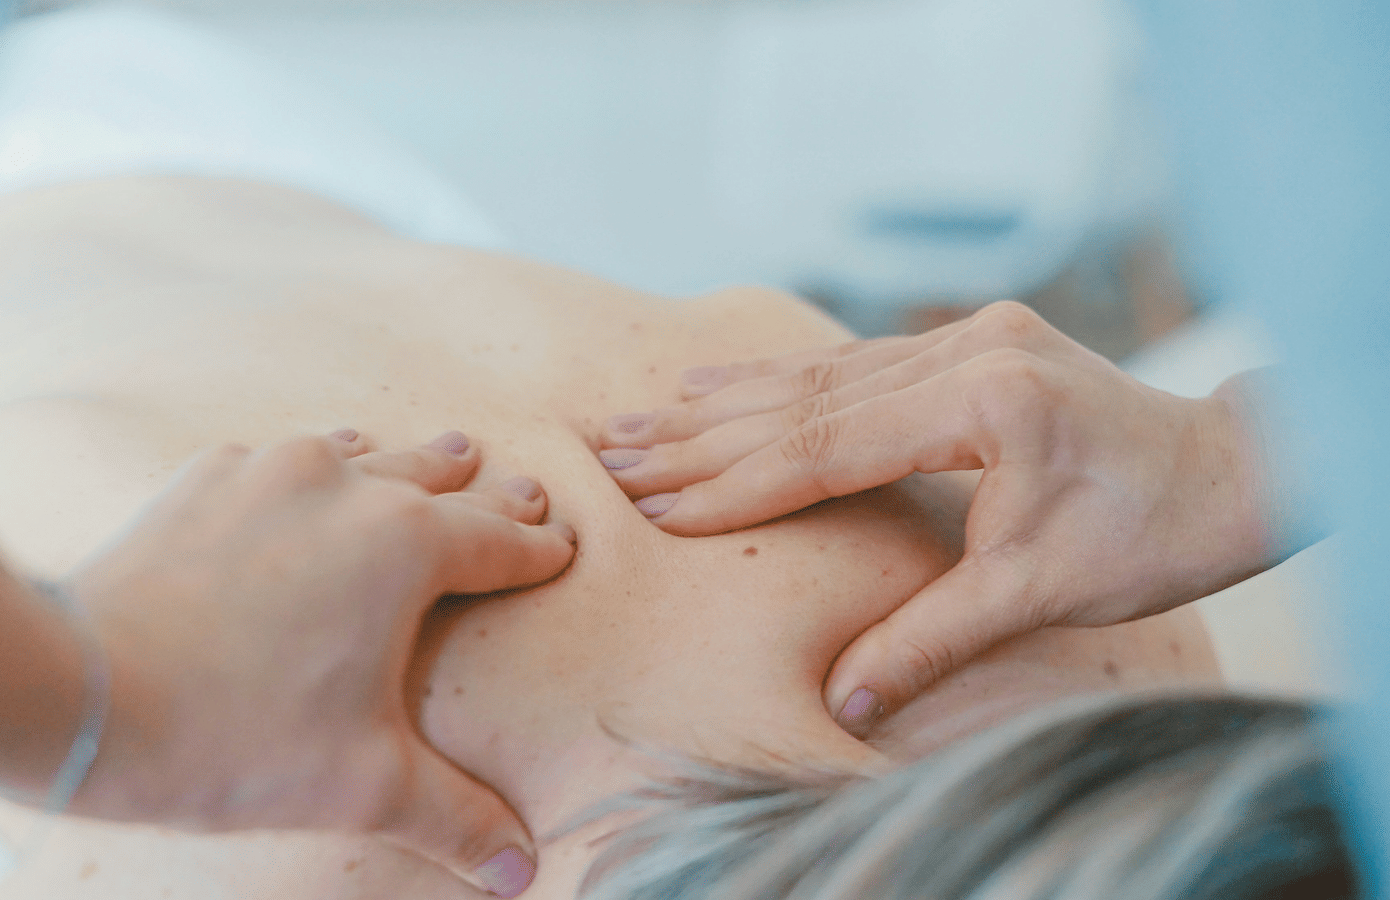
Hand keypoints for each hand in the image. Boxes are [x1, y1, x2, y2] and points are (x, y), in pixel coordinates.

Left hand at [66, 429, 572, 896]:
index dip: (537, 548)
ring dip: (402, 463)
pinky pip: (277, 459)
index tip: (561, 544)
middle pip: (438, 479)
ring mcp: (269, 471)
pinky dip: (310, 469)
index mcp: (407, 546)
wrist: (82, 693)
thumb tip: (519, 871)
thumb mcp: (363, 786)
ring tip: (438, 453)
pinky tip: (305, 474)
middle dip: (484, 492)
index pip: (499, 541)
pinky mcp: (203, 479)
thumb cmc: (233, 736)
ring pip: (360, 453)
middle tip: (519, 486)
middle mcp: (347, 485)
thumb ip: (455, 819)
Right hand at [598, 301, 1269, 734]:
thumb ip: (932, 639)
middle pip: (806, 399)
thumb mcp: (1038, 593)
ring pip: (822, 373)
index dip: (735, 484)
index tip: (656, 506)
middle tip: (613, 451)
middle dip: (703, 433)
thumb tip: (847, 701)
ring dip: (728, 400)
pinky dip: (784, 381)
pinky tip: (727, 383)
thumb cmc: (1150, 534)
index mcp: (983, 401)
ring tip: (644, 414)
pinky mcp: (972, 342)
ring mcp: (969, 337)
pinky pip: (855, 361)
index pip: (826, 447)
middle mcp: (967, 350)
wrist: (1230, 470)